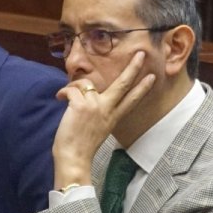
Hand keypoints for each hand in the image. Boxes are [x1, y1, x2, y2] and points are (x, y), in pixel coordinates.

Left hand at [52, 51, 155, 187]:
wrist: (73, 158)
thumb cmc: (80, 147)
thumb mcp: (96, 129)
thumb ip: (97, 113)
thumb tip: (86, 98)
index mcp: (113, 117)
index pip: (131, 100)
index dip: (142, 88)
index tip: (152, 77)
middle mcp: (107, 110)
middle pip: (123, 84)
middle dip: (133, 68)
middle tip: (141, 54)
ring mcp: (95, 106)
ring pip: (87, 82)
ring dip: (74, 85)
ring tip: (66, 95)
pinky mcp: (81, 105)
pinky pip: (72, 88)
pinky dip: (63, 92)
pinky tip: (59, 98)